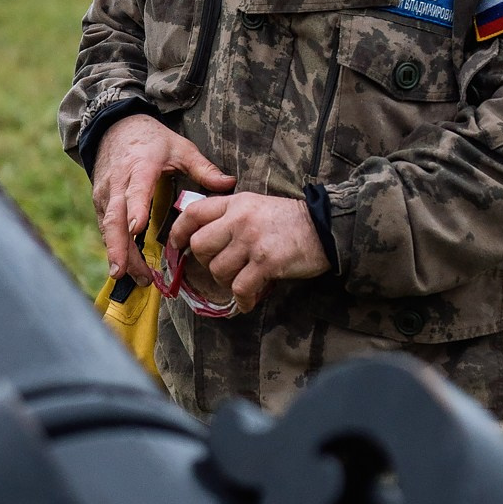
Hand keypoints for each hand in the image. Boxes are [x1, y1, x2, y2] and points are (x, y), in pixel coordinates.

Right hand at [91, 116, 232, 285]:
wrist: (115, 127)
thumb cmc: (151, 139)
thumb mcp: (180, 147)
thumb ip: (203, 168)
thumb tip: (230, 183)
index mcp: (140, 167)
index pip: (136, 190)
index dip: (136, 209)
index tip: (138, 229)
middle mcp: (118, 182)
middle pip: (115, 217)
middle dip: (118, 246)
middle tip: (125, 272)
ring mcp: (106, 193)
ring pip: (107, 226)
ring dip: (116, 252)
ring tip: (125, 276)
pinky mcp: (100, 202)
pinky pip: (105, 227)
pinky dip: (112, 246)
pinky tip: (121, 267)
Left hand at [175, 191, 327, 311]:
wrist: (325, 228)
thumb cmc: (290, 220)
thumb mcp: (257, 206)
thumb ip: (231, 216)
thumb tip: (202, 237)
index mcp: (237, 203)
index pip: (194, 213)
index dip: (179, 231)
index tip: (176, 245)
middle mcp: (240, 219)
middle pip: (200, 245)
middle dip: (204, 261)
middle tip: (219, 266)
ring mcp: (253, 241)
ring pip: (218, 269)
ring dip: (226, 281)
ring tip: (241, 279)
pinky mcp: (266, 263)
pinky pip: (241, 288)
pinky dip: (242, 299)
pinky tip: (248, 300)